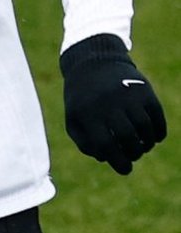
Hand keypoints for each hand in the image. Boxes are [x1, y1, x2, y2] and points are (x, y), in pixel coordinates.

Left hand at [60, 33, 166, 173]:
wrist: (93, 62)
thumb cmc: (83, 98)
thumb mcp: (74, 118)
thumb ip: (85, 142)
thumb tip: (105, 158)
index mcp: (88, 112)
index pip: (106, 145)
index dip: (119, 162)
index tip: (126, 170)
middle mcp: (108, 103)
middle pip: (128, 138)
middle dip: (134, 154)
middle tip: (134, 156)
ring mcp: (127, 95)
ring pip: (144, 128)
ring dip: (147, 144)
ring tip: (142, 147)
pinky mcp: (143, 90)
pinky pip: (157, 117)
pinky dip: (158, 132)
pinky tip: (154, 137)